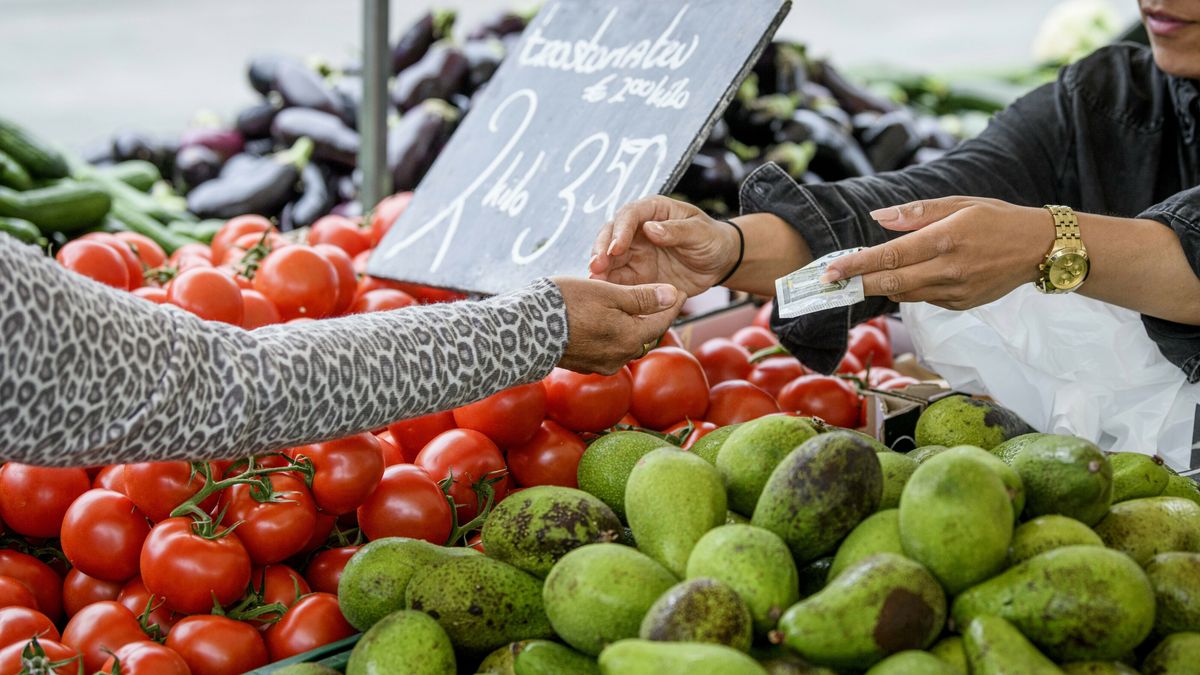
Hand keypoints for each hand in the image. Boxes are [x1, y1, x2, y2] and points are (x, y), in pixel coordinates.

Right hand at [551, 276, 685, 374]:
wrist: (524, 329)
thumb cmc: (566, 304)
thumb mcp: (608, 294)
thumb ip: (642, 298)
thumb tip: (672, 296)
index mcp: (630, 339)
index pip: (662, 321)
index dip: (672, 304)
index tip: (680, 290)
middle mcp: (620, 357)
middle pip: (646, 335)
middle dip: (653, 317)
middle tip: (658, 298)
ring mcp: (602, 364)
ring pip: (627, 343)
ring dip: (632, 327)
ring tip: (631, 307)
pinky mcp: (586, 366)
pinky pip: (609, 349)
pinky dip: (613, 334)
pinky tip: (606, 322)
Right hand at [588, 196, 738, 296]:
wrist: (719, 263)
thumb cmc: (712, 240)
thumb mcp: (700, 233)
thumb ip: (677, 231)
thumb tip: (650, 229)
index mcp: (653, 211)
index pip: (630, 215)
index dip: (620, 230)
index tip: (615, 248)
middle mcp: (638, 230)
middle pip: (611, 236)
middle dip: (601, 250)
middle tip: (596, 268)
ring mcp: (634, 252)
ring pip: (610, 259)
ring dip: (600, 271)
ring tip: (595, 285)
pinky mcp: (635, 274)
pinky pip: (619, 280)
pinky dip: (611, 287)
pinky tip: (606, 297)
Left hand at [819, 196, 1053, 309]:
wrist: (1040, 249)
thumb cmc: (996, 219)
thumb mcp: (958, 204)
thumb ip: (916, 213)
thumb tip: (878, 217)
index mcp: (946, 239)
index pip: (890, 256)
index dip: (856, 265)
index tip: (830, 271)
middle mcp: (949, 269)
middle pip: (890, 284)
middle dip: (857, 284)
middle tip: (830, 282)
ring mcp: (956, 291)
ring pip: (905, 294)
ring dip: (882, 287)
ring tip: (865, 275)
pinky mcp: (961, 304)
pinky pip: (924, 299)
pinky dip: (910, 289)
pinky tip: (912, 276)